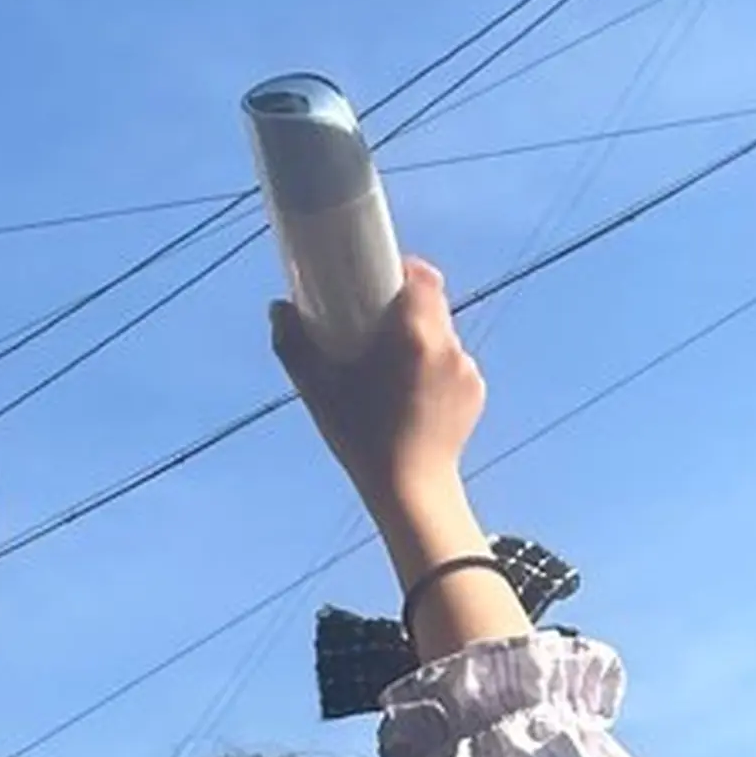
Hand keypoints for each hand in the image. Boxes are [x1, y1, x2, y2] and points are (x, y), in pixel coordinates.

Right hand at [274, 259, 488, 565]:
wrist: (410, 488)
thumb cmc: (360, 435)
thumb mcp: (316, 387)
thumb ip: (293, 341)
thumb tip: (279, 307)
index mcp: (415, 334)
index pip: (422, 275)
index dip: (401, 268)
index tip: (376, 277)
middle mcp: (448, 346)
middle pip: (432, 304)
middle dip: (404, 306)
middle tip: (373, 322)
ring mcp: (467, 370)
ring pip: (442, 336)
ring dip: (419, 340)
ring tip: (388, 366)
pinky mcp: (476, 392)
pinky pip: (453, 365)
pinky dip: (433, 369)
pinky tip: (409, 393)